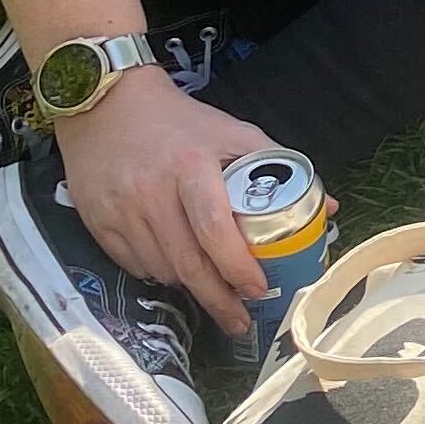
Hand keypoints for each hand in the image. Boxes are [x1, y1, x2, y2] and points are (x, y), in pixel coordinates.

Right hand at [55, 70, 280, 334]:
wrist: (109, 104)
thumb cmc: (182, 123)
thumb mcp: (233, 132)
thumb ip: (278, 168)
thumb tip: (326, 208)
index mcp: (192, 165)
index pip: (215, 227)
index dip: (238, 265)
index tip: (258, 288)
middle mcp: (153, 191)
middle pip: (188, 262)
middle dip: (218, 298)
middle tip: (240, 319)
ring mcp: (122, 210)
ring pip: (162, 270)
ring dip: (191, 287)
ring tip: (213, 293)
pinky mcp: (99, 224)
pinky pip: (134, 266)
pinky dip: (160, 274)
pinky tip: (177, 270)